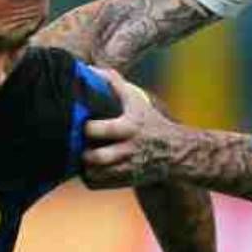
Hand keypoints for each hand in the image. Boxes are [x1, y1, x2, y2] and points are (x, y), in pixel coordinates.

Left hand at [81, 68, 180, 188]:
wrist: (174, 152)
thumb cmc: (148, 121)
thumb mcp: (136, 100)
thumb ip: (114, 83)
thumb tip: (90, 68)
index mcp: (129, 127)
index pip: (100, 130)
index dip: (86, 127)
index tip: (82, 122)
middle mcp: (128, 150)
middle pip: (95, 157)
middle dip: (83, 151)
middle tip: (77, 143)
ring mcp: (125, 169)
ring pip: (92, 173)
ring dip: (83, 164)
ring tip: (81, 154)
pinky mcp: (121, 182)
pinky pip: (94, 183)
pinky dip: (87, 176)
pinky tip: (89, 165)